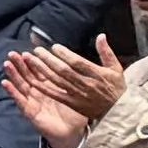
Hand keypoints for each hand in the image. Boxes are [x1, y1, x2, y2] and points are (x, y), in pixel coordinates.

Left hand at [11, 35, 127, 147]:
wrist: (117, 111)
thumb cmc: (116, 88)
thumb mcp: (115, 68)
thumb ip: (106, 52)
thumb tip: (101, 35)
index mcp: (96, 74)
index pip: (77, 63)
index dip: (65, 54)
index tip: (54, 47)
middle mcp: (85, 84)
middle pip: (63, 70)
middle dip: (48, 59)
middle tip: (37, 50)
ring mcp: (77, 94)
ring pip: (56, 80)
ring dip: (42, 70)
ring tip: (30, 60)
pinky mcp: (71, 103)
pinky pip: (55, 94)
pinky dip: (43, 87)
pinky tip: (32, 79)